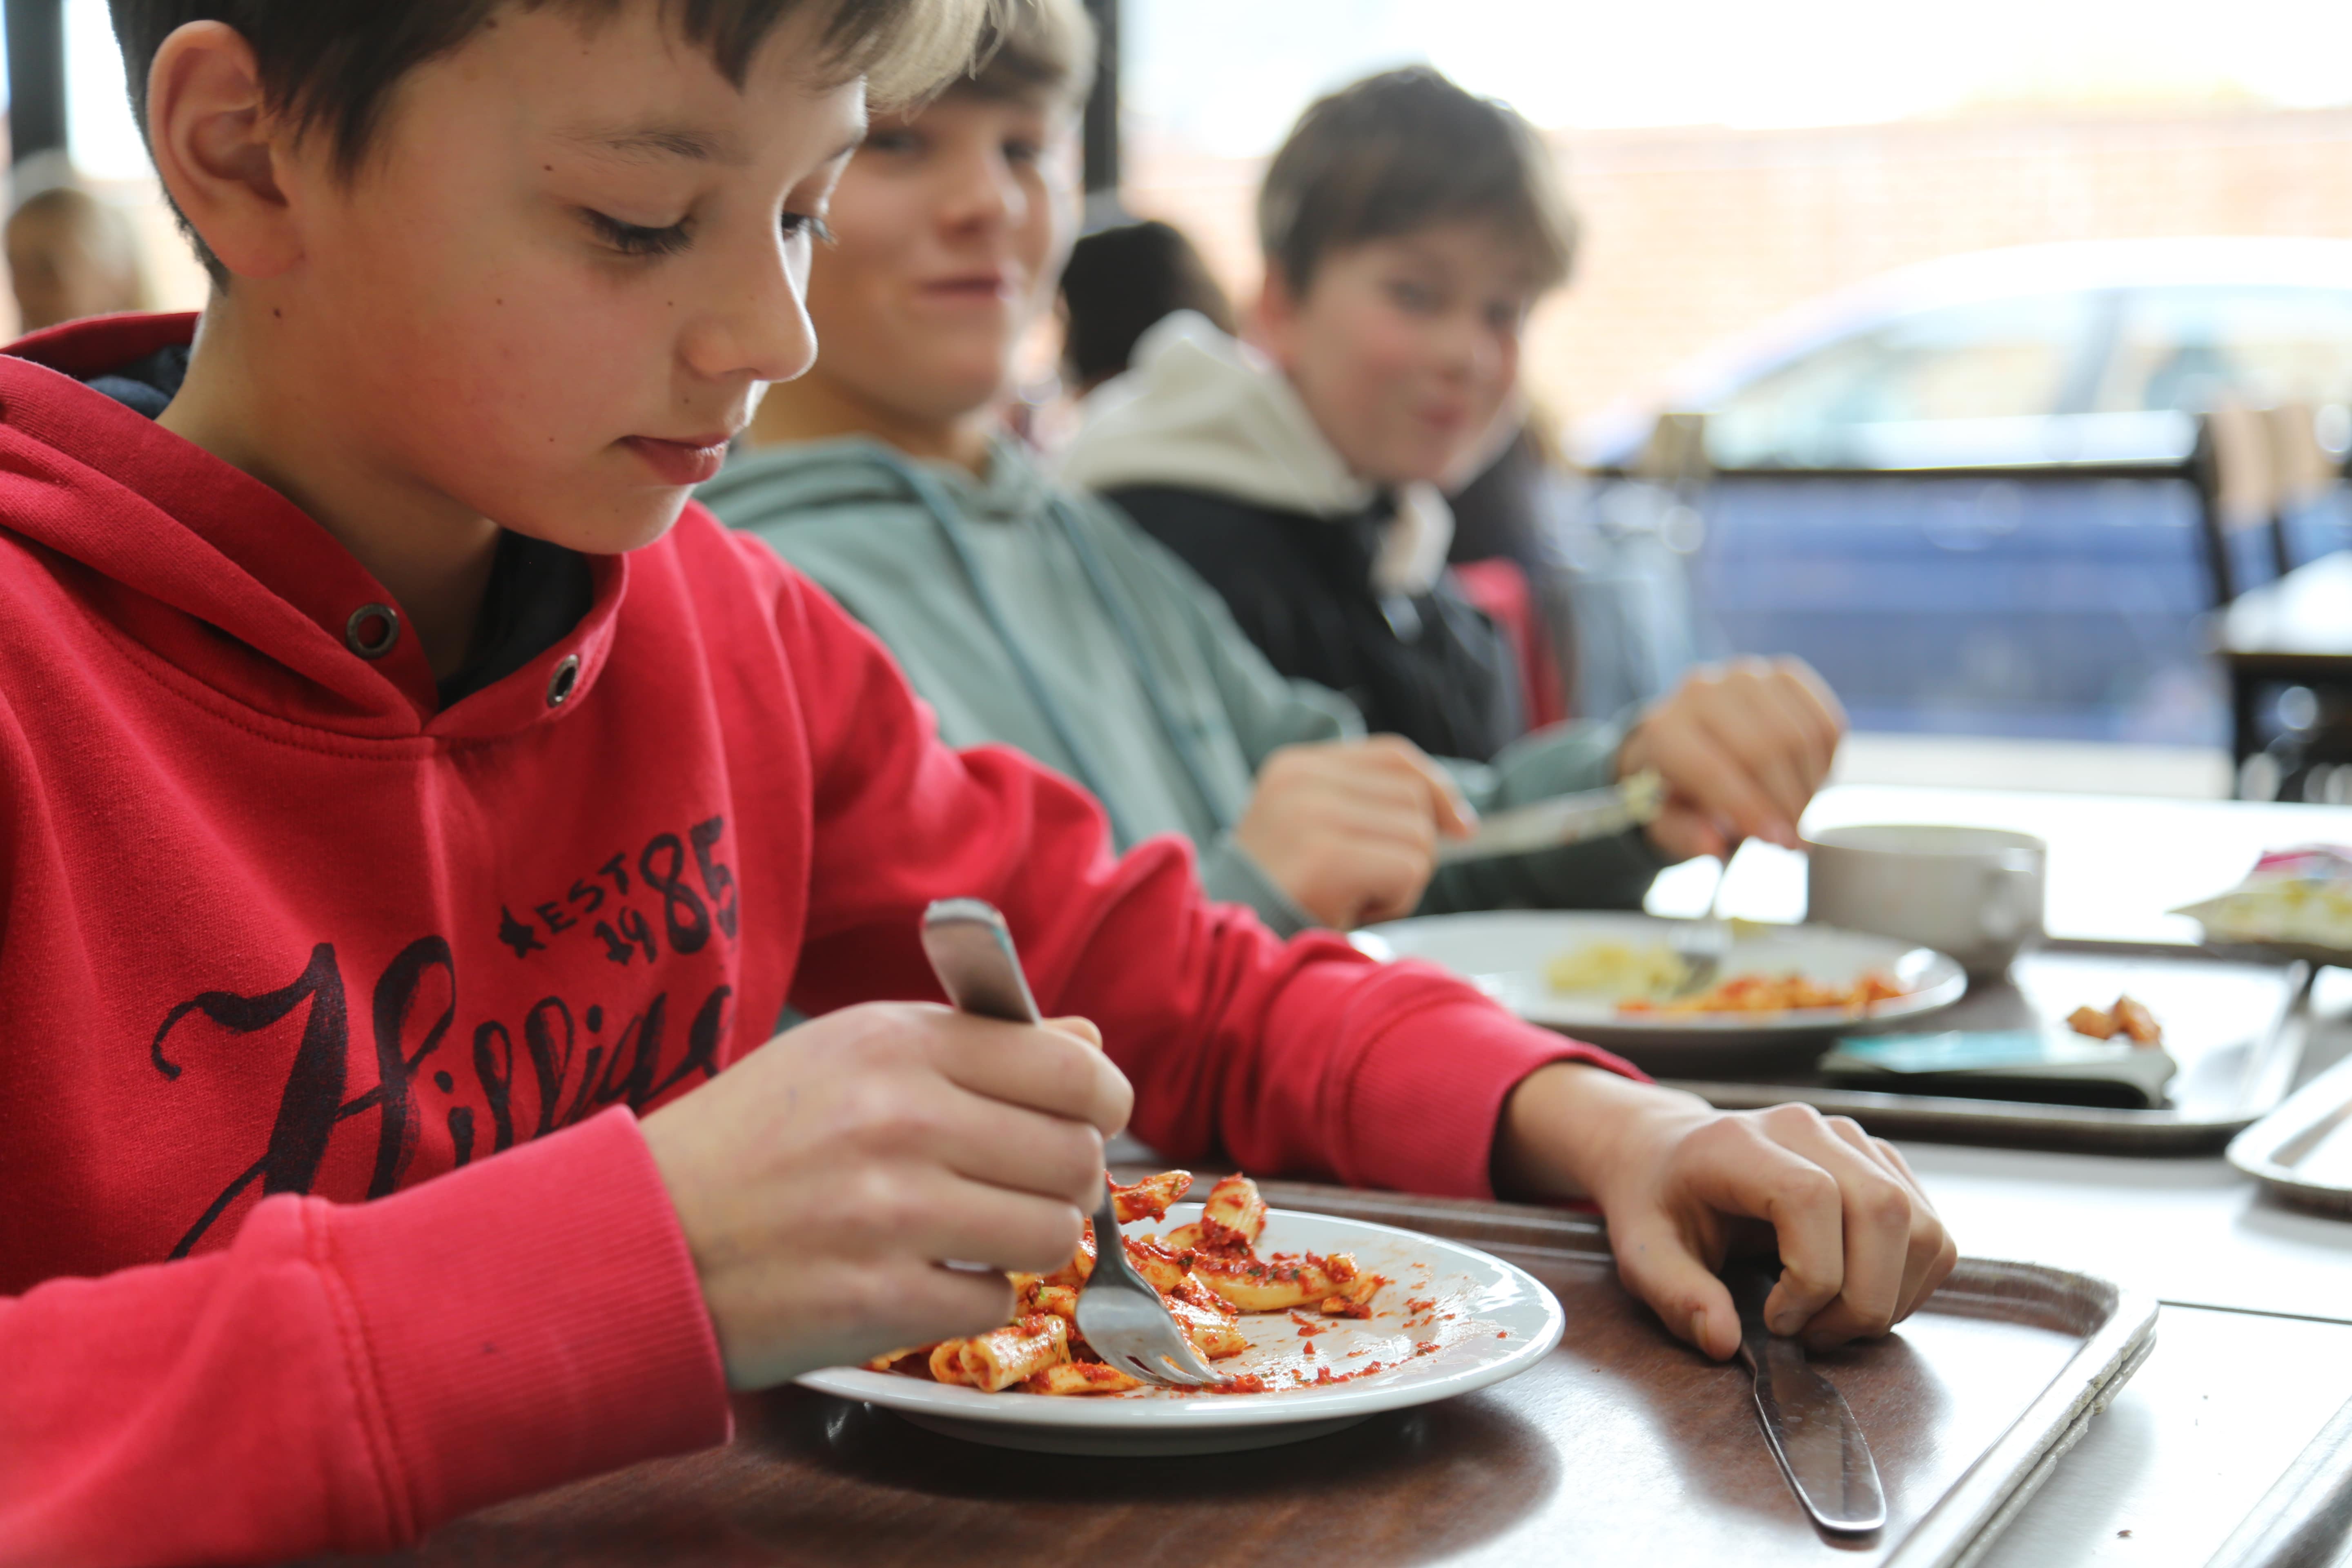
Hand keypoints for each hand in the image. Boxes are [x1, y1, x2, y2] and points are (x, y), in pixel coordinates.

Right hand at [638, 1004, 1131, 1388]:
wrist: (637, 1239)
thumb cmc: (750, 1144)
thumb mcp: (849, 1059)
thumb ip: (976, 1047)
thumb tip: (1090, 1040)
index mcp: (896, 1043)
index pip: (1071, 1066)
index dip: (1101, 1098)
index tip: (1087, 1116)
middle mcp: (898, 1118)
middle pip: (1076, 1156)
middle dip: (1064, 1179)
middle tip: (1016, 1185)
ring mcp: (890, 1213)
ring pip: (1049, 1232)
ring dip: (1023, 1242)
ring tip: (964, 1231)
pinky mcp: (880, 1300)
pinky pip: (995, 1302)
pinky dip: (970, 1297)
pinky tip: (916, 1275)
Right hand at [1234, 736, 1475, 928]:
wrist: (1227, 947)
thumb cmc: (1287, 896)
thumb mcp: (1320, 831)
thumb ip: (1370, 806)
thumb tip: (1460, 820)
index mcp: (1296, 766)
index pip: (1393, 755)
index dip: (1436, 787)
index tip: (1460, 826)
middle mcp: (1302, 779)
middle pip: (1413, 794)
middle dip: (1413, 844)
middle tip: (1371, 881)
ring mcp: (1312, 814)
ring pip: (1419, 834)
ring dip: (1402, 879)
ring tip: (1354, 896)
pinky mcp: (1327, 856)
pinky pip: (1410, 869)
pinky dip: (1396, 901)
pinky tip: (1354, 911)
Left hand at [1495, 1064, 1955, 1357]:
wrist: (1671, 1155)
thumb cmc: (1660, 1204)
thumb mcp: (1642, 1254)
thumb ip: (1676, 1296)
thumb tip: (1722, 1341)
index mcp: (1741, 1143)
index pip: (1812, 1197)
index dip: (1811, 1275)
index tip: (1778, 1320)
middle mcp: (1808, 1130)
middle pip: (1883, 1211)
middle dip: (1862, 1299)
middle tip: (1812, 1336)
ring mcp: (1853, 1142)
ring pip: (1921, 1226)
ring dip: (1891, 1297)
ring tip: (1832, 1321)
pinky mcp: (1883, 1165)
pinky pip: (1932, 1233)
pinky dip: (1908, 1285)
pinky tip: (1857, 1298)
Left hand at [1617, 657, 1845, 860]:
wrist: (1683, 742)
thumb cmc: (1674, 790)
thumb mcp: (1666, 822)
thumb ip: (1685, 835)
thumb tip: (1713, 845)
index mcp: (1663, 730)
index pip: (1713, 771)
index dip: (1753, 810)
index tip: (1781, 843)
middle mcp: (1701, 692)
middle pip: (1764, 749)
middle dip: (1788, 803)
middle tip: (1798, 841)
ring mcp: (1745, 676)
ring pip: (1799, 734)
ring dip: (1810, 785)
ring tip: (1801, 815)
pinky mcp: (1782, 675)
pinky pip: (1823, 720)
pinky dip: (1827, 760)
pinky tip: (1813, 783)